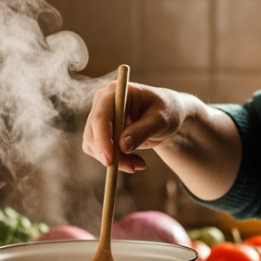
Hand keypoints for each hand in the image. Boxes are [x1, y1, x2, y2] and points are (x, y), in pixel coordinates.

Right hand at [82, 81, 201, 172]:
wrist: (167, 115)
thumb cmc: (167, 111)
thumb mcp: (161, 120)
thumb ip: (142, 131)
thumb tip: (122, 147)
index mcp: (116, 92)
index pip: (101, 116)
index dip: (102, 139)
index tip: (109, 160)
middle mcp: (103, 103)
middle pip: (93, 133)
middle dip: (111, 154)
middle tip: (133, 168)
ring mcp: (100, 118)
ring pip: (94, 146)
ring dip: (115, 160)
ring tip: (139, 164)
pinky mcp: (101, 132)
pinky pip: (101, 152)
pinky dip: (117, 161)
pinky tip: (135, 161)